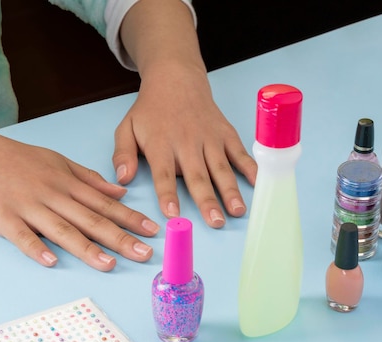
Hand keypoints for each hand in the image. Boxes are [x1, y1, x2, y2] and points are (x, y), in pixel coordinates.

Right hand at [0, 129, 159, 270]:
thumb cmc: (16, 159)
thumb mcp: (58, 161)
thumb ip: (89, 179)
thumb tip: (121, 190)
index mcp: (67, 183)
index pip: (105, 203)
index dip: (131, 218)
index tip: (153, 230)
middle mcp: (53, 195)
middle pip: (91, 219)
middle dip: (120, 238)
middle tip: (144, 254)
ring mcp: (28, 206)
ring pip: (62, 230)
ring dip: (86, 248)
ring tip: (109, 264)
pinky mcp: (3, 217)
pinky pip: (21, 236)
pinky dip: (36, 248)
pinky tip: (50, 262)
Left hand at [112, 63, 256, 226]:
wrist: (176, 79)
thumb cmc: (150, 111)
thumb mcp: (127, 128)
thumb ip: (123, 154)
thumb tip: (123, 178)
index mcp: (161, 144)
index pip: (164, 174)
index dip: (168, 194)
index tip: (173, 214)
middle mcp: (187, 143)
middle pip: (198, 176)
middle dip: (207, 200)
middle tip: (215, 222)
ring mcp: (209, 138)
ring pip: (221, 168)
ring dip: (230, 190)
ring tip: (238, 211)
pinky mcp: (225, 134)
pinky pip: (239, 152)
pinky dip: (250, 167)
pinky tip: (258, 184)